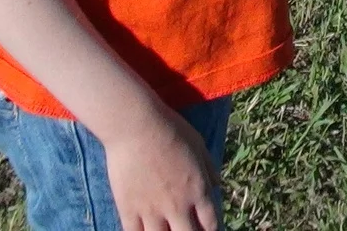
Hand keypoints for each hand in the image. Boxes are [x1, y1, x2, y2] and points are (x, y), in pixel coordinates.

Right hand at [102, 107, 221, 230]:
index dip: (210, 230)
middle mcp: (178, 205)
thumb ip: (208, 168)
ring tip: (165, 230)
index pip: (211, 223)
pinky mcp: (129, 210)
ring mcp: (153, 210)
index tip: (205, 228)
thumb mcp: (198, 144)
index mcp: (198, 190)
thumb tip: (217, 185)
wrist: (135, 125)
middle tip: (185, 229)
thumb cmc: (169, 129)